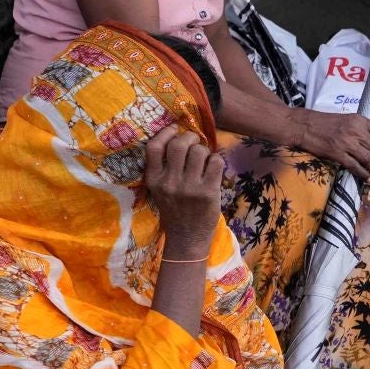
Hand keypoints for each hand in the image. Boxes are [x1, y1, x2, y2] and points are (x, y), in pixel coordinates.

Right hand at [143, 125, 225, 244]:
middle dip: (190, 136)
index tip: (174, 130)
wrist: (186, 238)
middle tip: (194, 142)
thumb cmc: (175, 210)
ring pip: (200, 151)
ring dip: (204, 150)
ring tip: (204, 159)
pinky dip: (216, 161)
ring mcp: (189, 188)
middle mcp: (169, 183)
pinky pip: (216, 162)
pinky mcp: (208, 192)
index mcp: (154, 180)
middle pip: (179, 144)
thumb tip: (181, 137)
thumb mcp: (160, 190)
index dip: (166, 133)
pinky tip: (212, 169)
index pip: (154, 147)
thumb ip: (165, 168)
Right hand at [293, 108, 369, 181]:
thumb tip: (367, 142)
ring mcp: (347, 143)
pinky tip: (367, 179)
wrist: (302, 125)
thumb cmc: (320, 122)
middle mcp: (356, 131)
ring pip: (369, 159)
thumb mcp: (344, 119)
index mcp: (359, 120)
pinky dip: (363, 174)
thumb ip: (357, 128)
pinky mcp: (337, 154)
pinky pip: (355, 166)